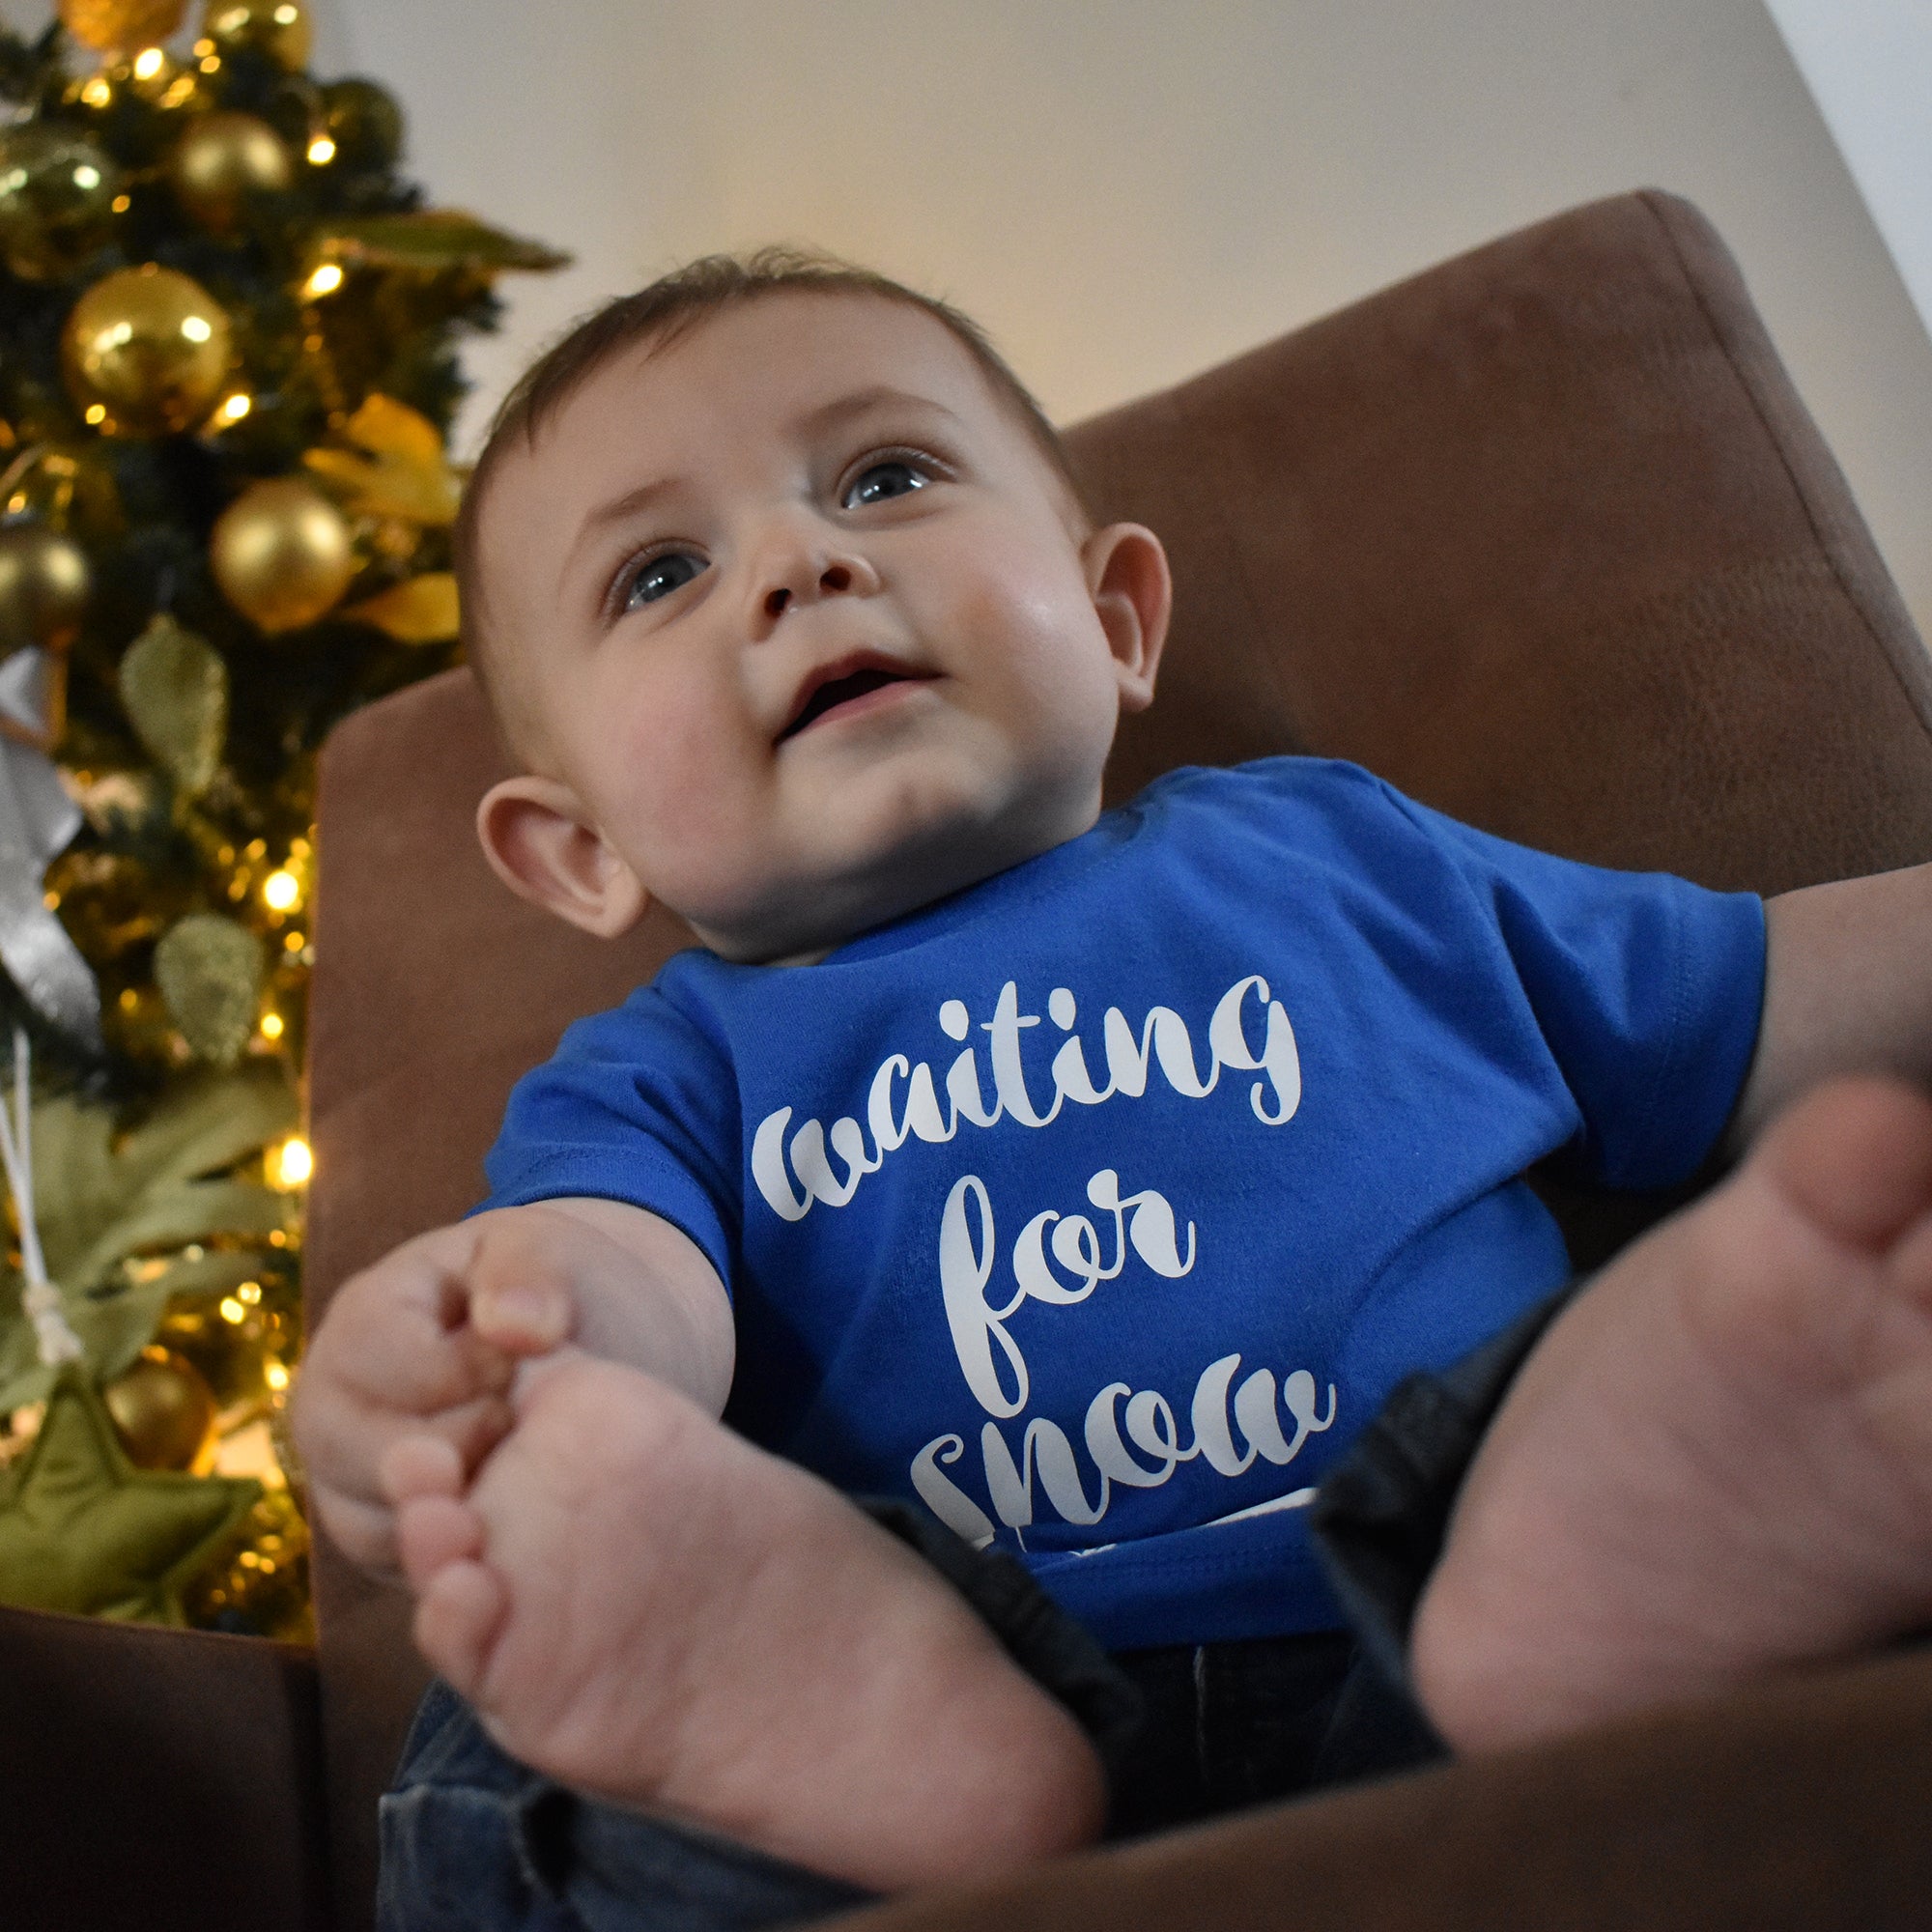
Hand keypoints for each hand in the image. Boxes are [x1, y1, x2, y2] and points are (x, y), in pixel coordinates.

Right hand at [291, 1204, 591, 1578]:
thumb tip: (518, 1327)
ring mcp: (347, 1487)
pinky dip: (468, 1557)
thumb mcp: (539, 1249)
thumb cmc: (538, 1288)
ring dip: (471, 1506)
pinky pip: (413, 1575)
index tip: (525, 1355)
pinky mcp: (386, 1547)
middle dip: (474, 1444)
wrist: (568, 1346)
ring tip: (523, 1464)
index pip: (396, 1368)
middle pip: (379, 1460)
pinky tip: (518, 1525)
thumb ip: (528, 1273)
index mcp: (357, 1325)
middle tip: (523, 1417)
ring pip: (389, 1532)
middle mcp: (330, 1413)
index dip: (478, 1368)